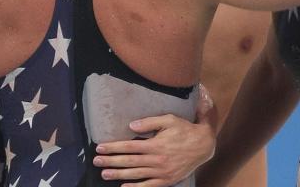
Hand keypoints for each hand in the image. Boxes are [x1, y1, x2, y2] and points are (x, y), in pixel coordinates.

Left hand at [93, 86, 216, 185]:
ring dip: (118, 174)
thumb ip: (149, 122)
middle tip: (96, 161)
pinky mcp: (167, 180)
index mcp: (155, 144)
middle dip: (111, 161)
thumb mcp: (169, 120)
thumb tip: (131, 126)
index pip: (129, 147)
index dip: (113, 147)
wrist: (203, 146)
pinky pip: (148, 186)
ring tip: (104, 174)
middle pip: (129, 162)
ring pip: (136, 175)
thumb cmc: (184, 130)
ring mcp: (161, 172)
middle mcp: (156, 160)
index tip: (100, 147)